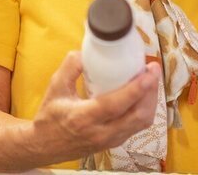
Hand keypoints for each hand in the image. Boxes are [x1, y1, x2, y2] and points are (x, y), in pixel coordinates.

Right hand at [28, 51, 160, 163]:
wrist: (44, 146)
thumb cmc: (49, 116)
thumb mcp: (55, 87)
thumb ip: (70, 67)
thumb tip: (86, 52)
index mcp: (84, 118)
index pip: (117, 104)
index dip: (137, 88)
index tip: (150, 71)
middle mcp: (101, 133)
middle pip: (138, 116)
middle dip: (151, 92)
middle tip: (153, 71)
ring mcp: (110, 140)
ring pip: (141, 123)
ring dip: (150, 101)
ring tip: (151, 80)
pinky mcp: (114, 142)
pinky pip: (137, 127)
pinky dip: (144, 109)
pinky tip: (142, 94)